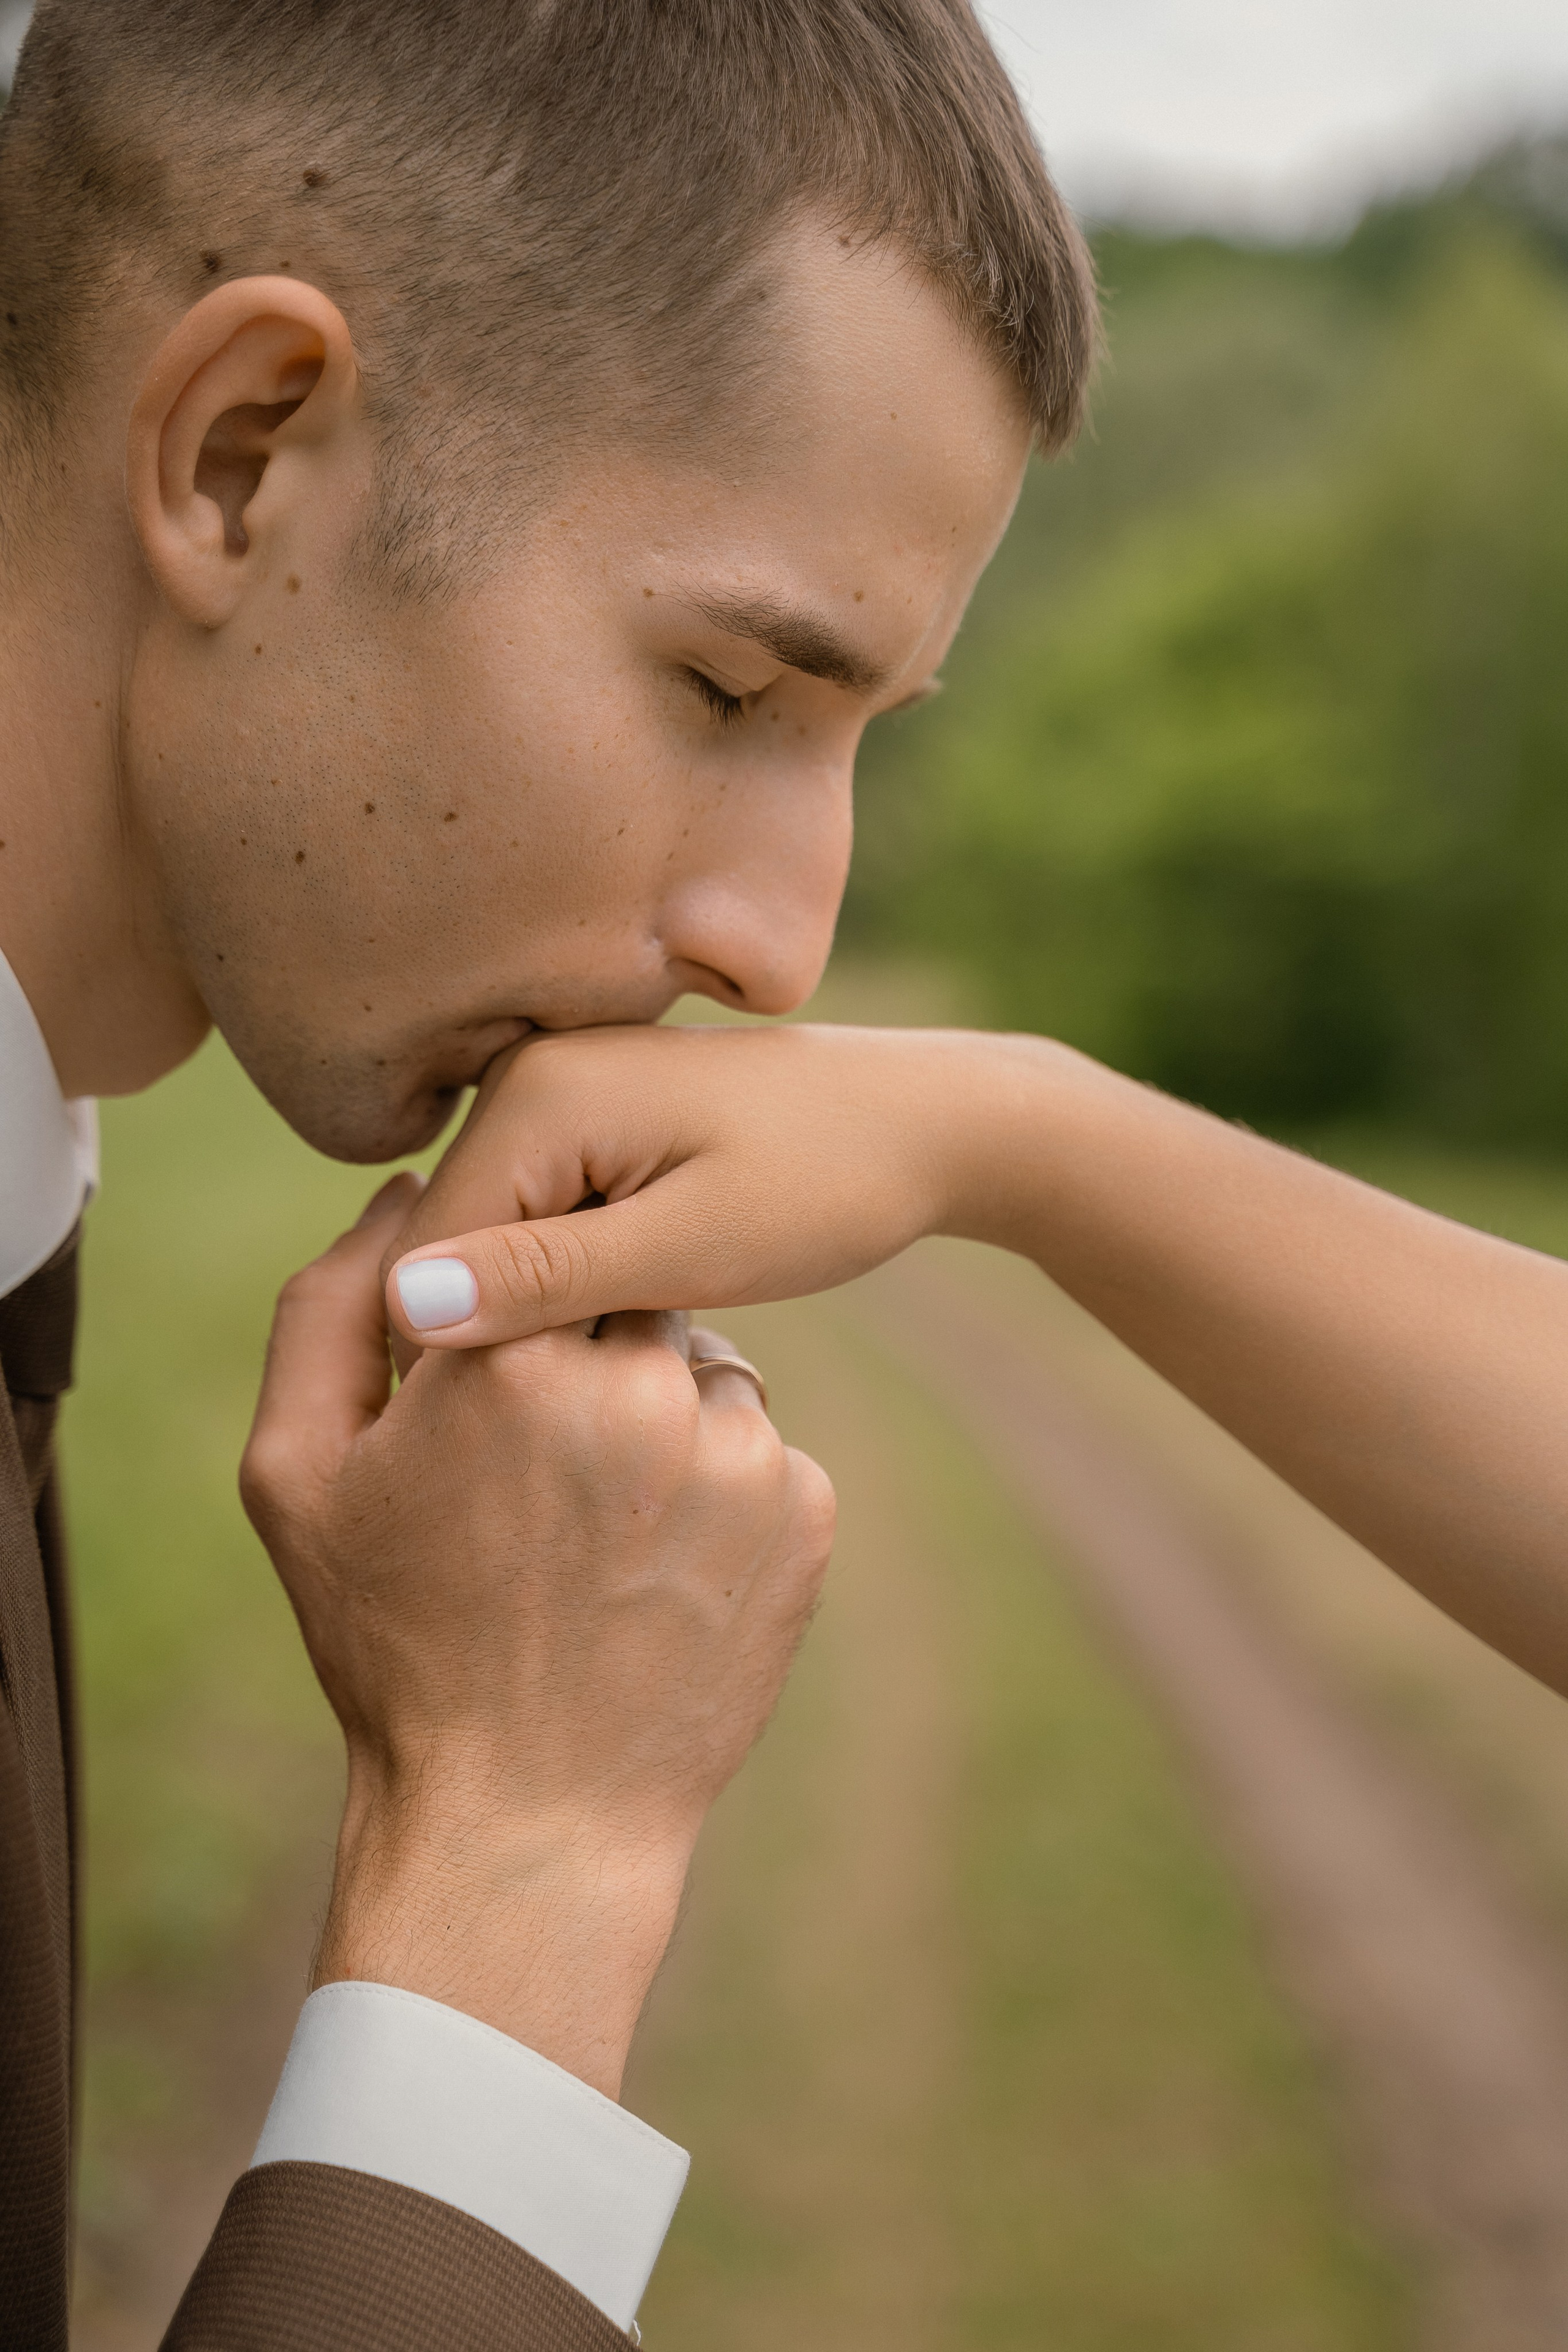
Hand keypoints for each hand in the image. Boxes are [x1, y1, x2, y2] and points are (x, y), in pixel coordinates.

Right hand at [242, 1174, 834, 2096]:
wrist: (530, 1820)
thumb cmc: (396, 1645)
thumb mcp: (298, 1474)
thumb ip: (332, 1306)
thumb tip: (406, 1192)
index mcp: (508, 1358)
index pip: (543, 1239)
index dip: (521, 1298)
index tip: (505, 1361)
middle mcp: (637, 1389)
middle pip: (635, 1294)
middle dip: (597, 1349)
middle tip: (551, 1459)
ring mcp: (735, 1455)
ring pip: (707, 1370)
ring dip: (666, 1416)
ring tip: (605, 1526)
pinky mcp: (806, 1516)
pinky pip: (765, 1450)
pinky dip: (722, 1488)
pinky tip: (662, 1567)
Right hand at [382, 1021, 1018, 1349]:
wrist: (924, 1123)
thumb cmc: (826, 1186)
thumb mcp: (692, 1246)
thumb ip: (548, 1277)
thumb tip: (407, 1304)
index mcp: (534, 1092)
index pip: (429, 1254)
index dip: (457, 1358)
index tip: (526, 1439)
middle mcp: (526, 1073)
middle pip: (457, 1247)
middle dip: (502, 1334)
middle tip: (591, 1411)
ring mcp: (557, 1091)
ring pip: (499, 1244)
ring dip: (543, 1316)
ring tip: (625, 1363)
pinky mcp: (590, 1121)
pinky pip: (544, 1223)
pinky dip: (578, 1282)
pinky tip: (640, 1317)